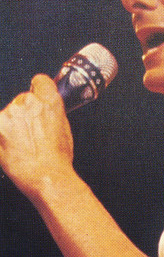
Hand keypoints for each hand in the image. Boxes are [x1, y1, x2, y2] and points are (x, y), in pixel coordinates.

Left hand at [0, 74, 73, 198]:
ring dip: (11, 126)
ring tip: (21, 144)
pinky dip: (2, 136)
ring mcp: (10, 114)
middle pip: (22, 99)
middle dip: (24, 113)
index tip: (37, 98)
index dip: (39, 89)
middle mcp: (29, 102)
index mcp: (50, 100)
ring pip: (8, 115)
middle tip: (30, 132)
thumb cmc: (58, 157)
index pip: (40, 80)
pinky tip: (10, 148)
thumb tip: (45, 109)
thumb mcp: (64, 128)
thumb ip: (52, 112)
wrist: (46, 175)